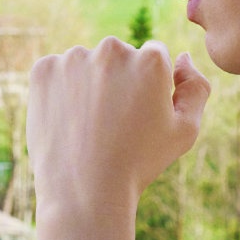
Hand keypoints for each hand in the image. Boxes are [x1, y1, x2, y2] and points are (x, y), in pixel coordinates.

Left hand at [27, 40, 210, 224]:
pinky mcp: (43, 70)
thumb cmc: (139, 162)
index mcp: (151, 59)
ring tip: (89, 125)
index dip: (148, 87)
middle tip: (113, 123)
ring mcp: (74, 57)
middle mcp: (112, 49)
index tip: (138, 115)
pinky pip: (57, 72)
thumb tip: (183, 57)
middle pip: (120, 56)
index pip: (154, 56)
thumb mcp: (185, 130)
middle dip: (119, 80)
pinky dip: (60, 90)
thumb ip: (196, 87)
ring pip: (87, 63)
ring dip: (89, 83)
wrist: (84, 191)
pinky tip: (67, 120)